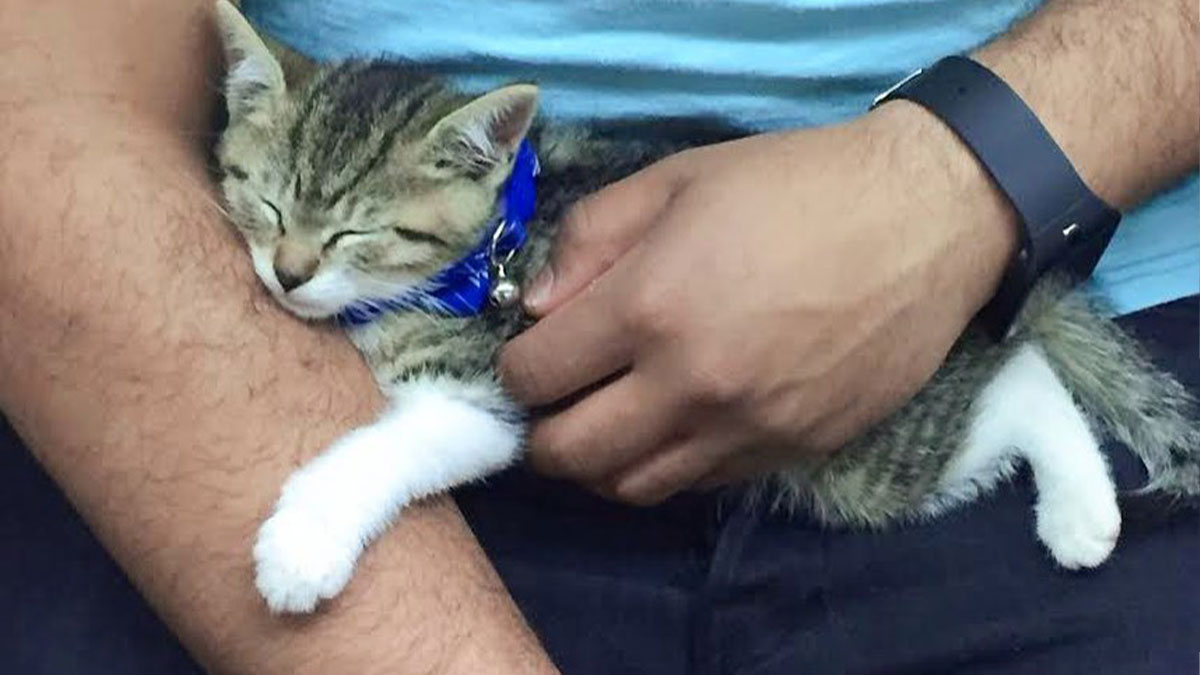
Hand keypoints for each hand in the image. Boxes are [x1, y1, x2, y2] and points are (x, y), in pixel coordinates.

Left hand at [498, 103, 1016, 504]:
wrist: (925, 221)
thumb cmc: (795, 187)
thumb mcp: (676, 180)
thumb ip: (589, 240)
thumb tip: (539, 307)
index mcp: (649, 307)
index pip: (534, 377)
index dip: (516, 369)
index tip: (532, 354)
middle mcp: (690, 385)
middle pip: (570, 455)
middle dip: (542, 435)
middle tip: (554, 406)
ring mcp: (745, 429)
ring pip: (632, 487)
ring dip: (602, 463)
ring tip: (608, 424)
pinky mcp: (793, 452)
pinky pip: (702, 485)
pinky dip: (669, 465)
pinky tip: (678, 425)